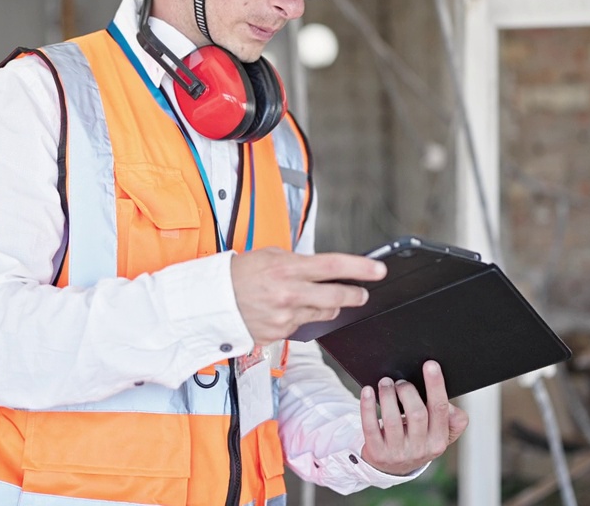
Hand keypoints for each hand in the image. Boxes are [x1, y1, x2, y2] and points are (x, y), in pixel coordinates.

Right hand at [230, 248, 385, 344]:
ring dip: (325, 306)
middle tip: (362, 293)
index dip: (360, 268)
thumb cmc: (237, 274)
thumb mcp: (268, 255)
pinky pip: (301, 326)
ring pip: (322, 313)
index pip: (333, 266)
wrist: (211, 301)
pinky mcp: (279, 333)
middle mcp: (289, 294)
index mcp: (287, 269)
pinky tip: (284, 310)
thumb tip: (319, 269)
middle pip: (336, 296)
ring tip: (315, 298)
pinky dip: (299, 317)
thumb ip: (297, 262)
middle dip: (355, 295)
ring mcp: (285, 317)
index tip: (378, 270)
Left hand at [359, 360, 468, 475]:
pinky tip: (367, 391)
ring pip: (392, 420)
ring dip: (388, 395)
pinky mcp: (377, 452)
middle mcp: (420, 449)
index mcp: (438, 440)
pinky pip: (370, 427)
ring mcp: (397, 452)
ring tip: (385, 382)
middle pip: (417, 413)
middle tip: (400, 381)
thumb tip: (449, 404)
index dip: (436, 385)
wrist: (393, 467)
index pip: (440, 409)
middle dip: (408, 391)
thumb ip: (451, 419)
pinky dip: (367, 406)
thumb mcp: (438, 434)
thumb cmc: (417, 440)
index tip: (430, 364)